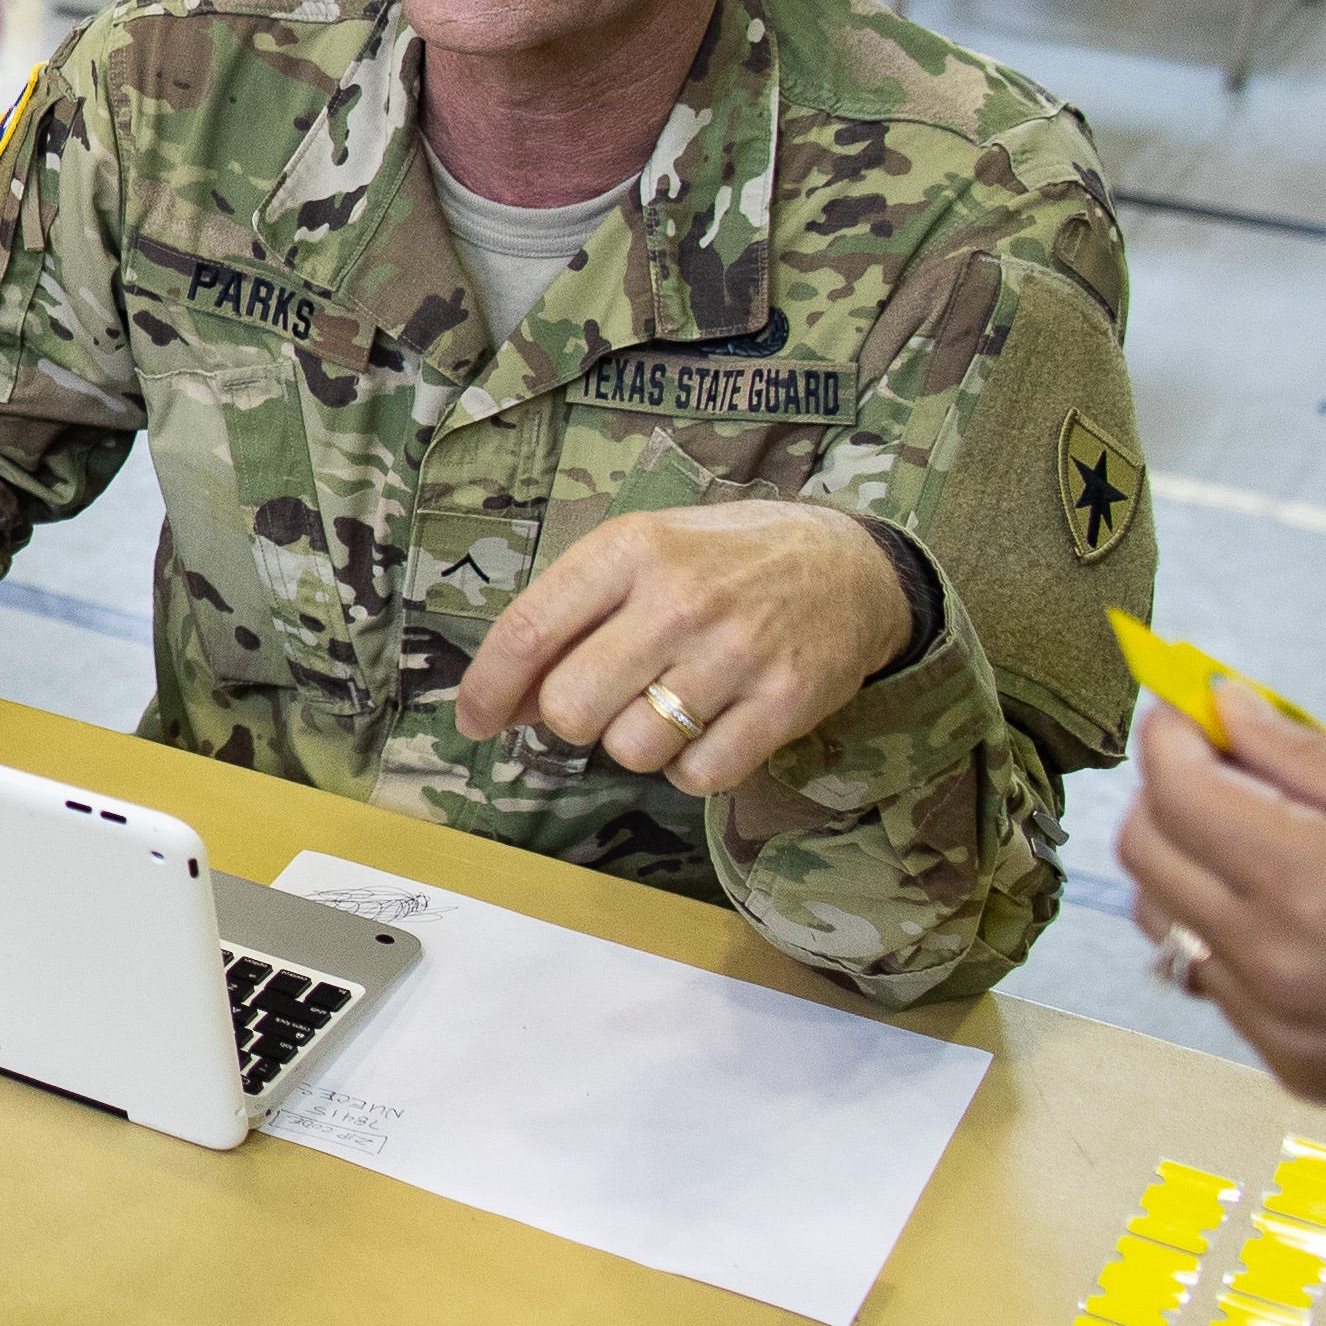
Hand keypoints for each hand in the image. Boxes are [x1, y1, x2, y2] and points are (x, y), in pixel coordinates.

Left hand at [453, 499, 912, 796]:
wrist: (851, 565)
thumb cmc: (723, 561)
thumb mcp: (639, 556)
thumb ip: (569, 619)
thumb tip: (506, 702)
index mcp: (630, 549)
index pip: (529, 632)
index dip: (487, 689)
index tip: (474, 722)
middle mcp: (680, 600)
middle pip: (572, 708)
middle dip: (571, 719)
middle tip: (602, 700)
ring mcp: (737, 653)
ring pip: (632, 749)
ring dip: (635, 743)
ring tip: (668, 704)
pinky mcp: (785, 703)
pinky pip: (698, 776)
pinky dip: (690, 768)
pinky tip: (708, 727)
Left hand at [1115, 689, 1325, 1101]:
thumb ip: (1309, 755)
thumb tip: (1224, 707)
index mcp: (1313, 884)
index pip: (1180, 790)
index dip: (1170, 734)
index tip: (1188, 709)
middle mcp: (1276, 960)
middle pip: (1149, 853)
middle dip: (1164, 788)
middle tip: (1211, 757)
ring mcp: (1278, 1022)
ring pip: (1164, 917)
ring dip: (1179, 857)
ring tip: (1240, 823)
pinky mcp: (1290, 1061)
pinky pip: (1209, 977)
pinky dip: (1214, 922)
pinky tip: (1272, 896)